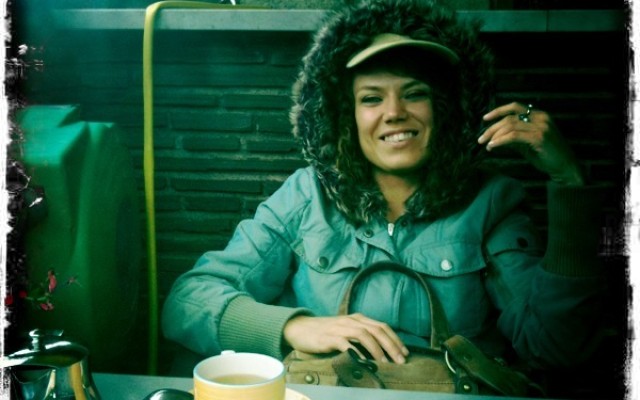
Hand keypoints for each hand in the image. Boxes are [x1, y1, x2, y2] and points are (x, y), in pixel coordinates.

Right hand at [283, 314, 408, 363]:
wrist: (299, 328)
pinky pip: (345, 343)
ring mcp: (340, 328)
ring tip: (385, 363)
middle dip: (392, 345)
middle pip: (377, 330)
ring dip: (377, 349)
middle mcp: (351, 321)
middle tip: (401, 361)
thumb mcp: (345, 330)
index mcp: (357, 319)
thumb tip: (381, 351)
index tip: (405, 353)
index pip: (382, 326)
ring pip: (364, 335)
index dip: (395, 339)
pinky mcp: (329, 337)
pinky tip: (362, 361)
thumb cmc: (325, 333)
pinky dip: (355, 352)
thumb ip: (360, 337)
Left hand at [478, 102, 584, 185]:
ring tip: (485, 144)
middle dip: (492, 127)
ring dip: (494, 135)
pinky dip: (501, 140)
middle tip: (480, 139)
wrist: (565, 167)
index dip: (499, 110)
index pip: (515, 107)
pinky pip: (514, 136)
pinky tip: (493, 146)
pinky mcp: (539, 137)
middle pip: (509, 117)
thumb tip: (494, 138)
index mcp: (539, 115)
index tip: (485, 118)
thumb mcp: (527, 144)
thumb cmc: (547, 157)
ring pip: (510, 126)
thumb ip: (514, 138)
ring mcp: (541, 126)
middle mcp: (541, 117)